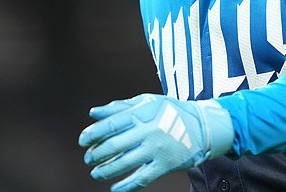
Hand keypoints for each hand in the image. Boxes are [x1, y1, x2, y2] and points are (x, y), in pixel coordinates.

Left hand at [78, 94, 233, 191]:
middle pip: (114, 145)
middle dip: (96, 154)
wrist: (202, 126)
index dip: (93, 134)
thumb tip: (93, 113)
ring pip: (124, 163)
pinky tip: (116, 188)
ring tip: (96, 173)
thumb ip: (120, 107)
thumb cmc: (170, 112)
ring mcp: (157, 149)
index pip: (111, 124)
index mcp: (143, 112)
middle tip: (89, 159)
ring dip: (106, 171)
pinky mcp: (166, 165)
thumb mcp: (147, 102)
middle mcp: (149, 130)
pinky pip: (142, 178)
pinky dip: (126, 186)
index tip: (83, 141)